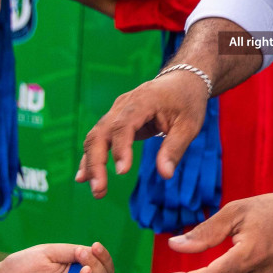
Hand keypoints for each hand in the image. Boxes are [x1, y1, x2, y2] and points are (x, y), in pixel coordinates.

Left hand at [0, 242, 115, 272]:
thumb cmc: (23, 265)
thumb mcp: (48, 252)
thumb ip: (69, 251)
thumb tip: (90, 251)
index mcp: (77, 270)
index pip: (102, 267)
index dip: (104, 258)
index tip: (95, 246)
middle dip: (98, 267)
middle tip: (85, 256)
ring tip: (83, 270)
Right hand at [76, 70, 208, 198]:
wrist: (181, 81)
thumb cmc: (187, 102)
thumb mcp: (189, 125)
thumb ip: (175, 149)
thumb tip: (165, 175)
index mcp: (144, 100)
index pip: (125, 124)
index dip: (121, 147)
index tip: (122, 172)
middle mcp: (123, 104)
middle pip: (102, 131)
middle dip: (97, 162)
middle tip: (100, 190)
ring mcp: (116, 111)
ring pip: (95, 136)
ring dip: (91, 163)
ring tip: (96, 190)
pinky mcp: (114, 120)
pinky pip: (98, 138)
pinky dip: (91, 157)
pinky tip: (83, 177)